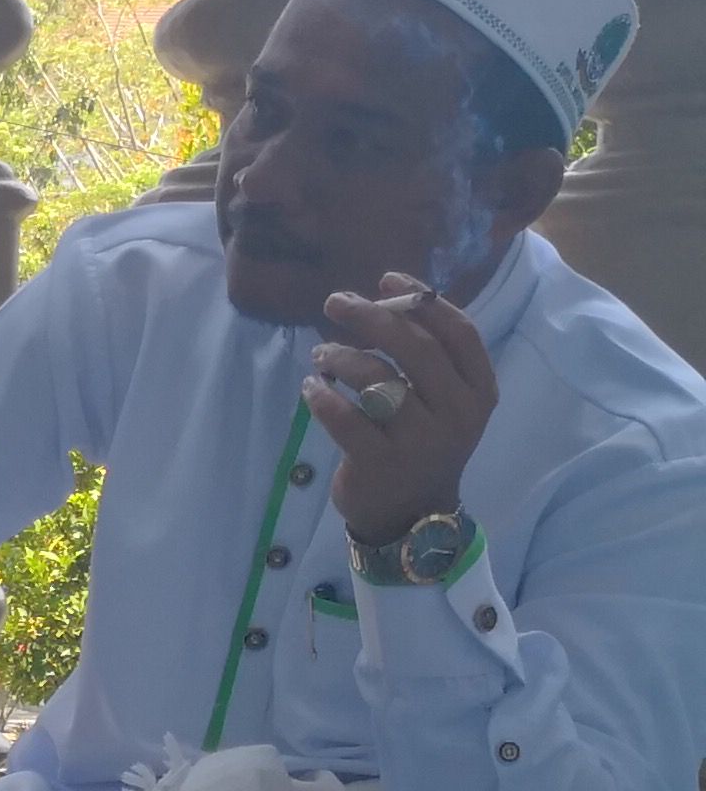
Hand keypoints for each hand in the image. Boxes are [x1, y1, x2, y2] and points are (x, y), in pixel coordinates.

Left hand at [308, 272, 494, 544]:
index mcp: (479, 390)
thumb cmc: (422, 439)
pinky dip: (321, 396)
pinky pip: (344, 416)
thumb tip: (389, 294)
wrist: (411, 513)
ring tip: (320, 354)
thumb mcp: (440, 398)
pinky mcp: (381, 463)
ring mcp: (421, 440)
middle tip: (335, 302)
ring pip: (377, 379)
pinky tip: (312, 387)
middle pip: (416, 348)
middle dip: (372, 316)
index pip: (459, 332)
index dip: (423, 300)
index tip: (387, 278)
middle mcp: (457, 413)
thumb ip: (426, 353)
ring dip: (340, 356)